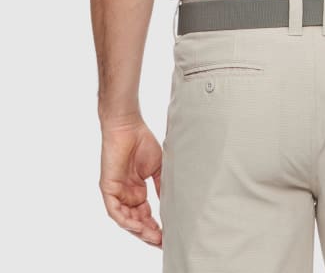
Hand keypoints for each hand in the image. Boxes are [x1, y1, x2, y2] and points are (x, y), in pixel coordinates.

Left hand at [99, 116, 162, 246]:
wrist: (128, 127)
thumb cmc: (142, 142)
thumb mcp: (157, 168)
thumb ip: (161, 186)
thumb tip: (171, 205)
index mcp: (137, 191)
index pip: (145, 216)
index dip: (155, 227)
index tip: (168, 236)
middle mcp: (126, 195)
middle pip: (136, 222)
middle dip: (149, 234)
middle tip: (162, 242)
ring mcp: (116, 193)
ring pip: (126, 220)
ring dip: (139, 230)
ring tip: (154, 237)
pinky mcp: (108, 188)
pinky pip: (115, 211)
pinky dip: (126, 220)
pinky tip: (139, 226)